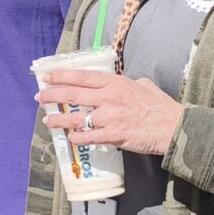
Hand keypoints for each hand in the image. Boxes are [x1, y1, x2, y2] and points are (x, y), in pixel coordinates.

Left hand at [37, 66, 182, 157]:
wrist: (174, 127)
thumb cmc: (160, 107)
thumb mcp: (143, 85)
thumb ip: (127, 84)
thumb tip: (119, 84)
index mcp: (115, 83)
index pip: (82, 77)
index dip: (61, 76)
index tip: (47, 77)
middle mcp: (109, 98)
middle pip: (73, 94)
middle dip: (52, 96)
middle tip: (39, 98)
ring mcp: (110, 117)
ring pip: (76, 118)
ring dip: (58, 121)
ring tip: (47, 122)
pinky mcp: (113, 135)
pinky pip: (88, 137)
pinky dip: (76, 138)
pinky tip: (70, 138)